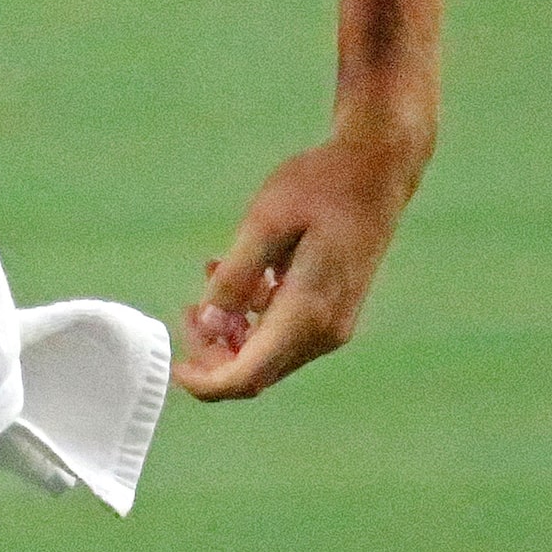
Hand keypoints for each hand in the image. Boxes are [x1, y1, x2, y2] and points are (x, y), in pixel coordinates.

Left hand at [171, 131, 426, 400]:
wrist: (376, 170)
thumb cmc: (320, 187)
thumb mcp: (265, 222)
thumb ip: (235, 276)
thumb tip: (208, 322)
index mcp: (306, 313)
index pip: (249, 375)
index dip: (207, 382)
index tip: (175, 365)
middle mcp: (323, 332)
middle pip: (257, 370)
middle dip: (214, 351)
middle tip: (188, 307)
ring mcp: (332, 325)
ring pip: (268, 353)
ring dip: (231, 331)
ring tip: (209, 276)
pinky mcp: (332, 311)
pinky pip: (283, 331)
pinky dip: (253, 315)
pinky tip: (236, 273)